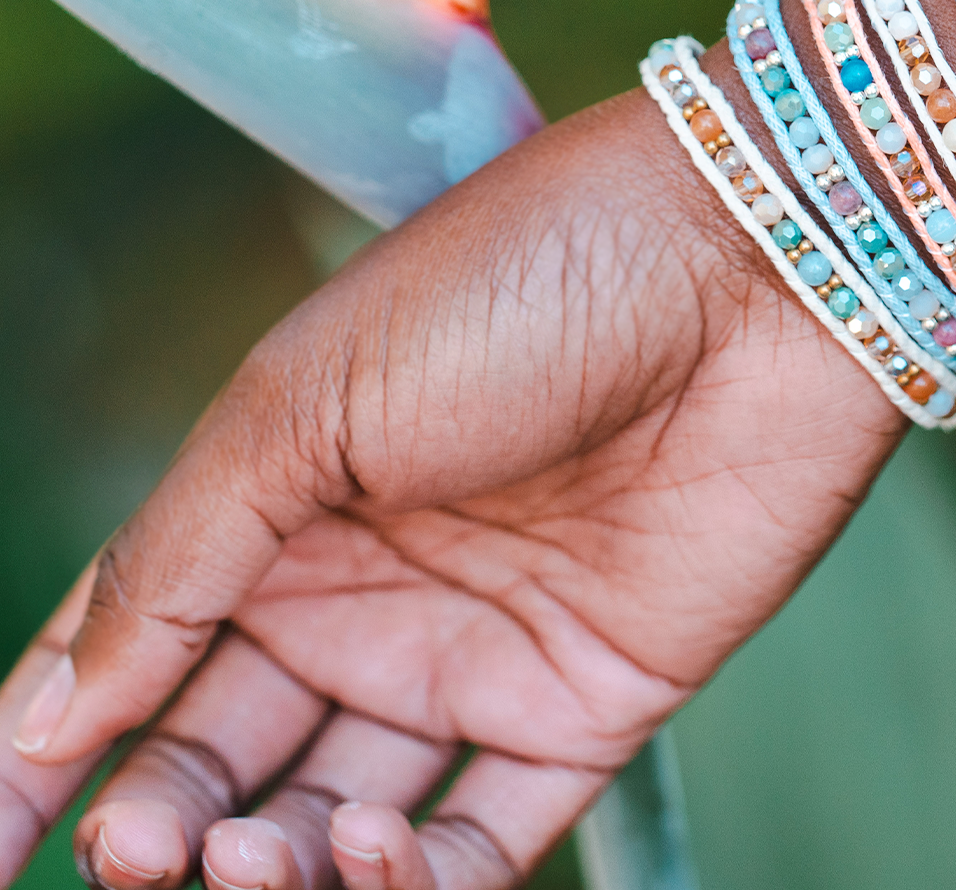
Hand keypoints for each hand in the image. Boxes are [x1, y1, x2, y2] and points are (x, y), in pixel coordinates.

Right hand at [0, 77, 903, 889]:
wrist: (751, 261)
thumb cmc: (526, 280)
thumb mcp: (309, 393)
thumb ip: (179, 552)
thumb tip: (49, 706)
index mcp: (282, 488)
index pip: (129, 642)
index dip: (43, 748)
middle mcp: (375, 578)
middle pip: (224, 748)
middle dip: (162, 825)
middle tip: (138, 855)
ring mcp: (482, 643)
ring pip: (341, 815)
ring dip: (275, 864)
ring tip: (246, 854)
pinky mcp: (594, 694)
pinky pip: (487, 833)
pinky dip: (415, 879)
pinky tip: (370, 851)